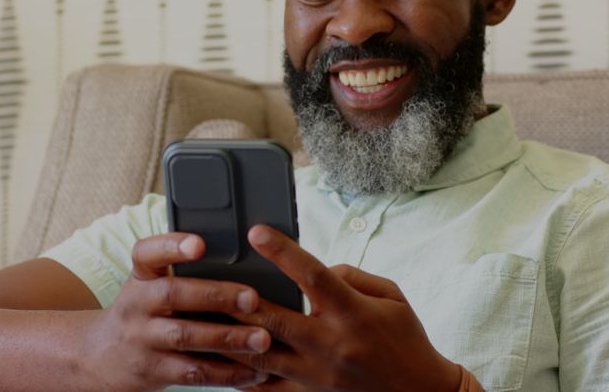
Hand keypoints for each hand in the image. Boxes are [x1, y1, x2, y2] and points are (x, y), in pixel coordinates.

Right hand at [84, 233, 272, 390]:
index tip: (199, 244)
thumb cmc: (144, 312)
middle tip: (252, 298)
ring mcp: (143, 340)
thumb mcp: (149, 286)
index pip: (147, 254)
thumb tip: (241, 256)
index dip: (171, 246)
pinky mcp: (153, 371)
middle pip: (173, 295)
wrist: (102, 357)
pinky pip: (193, 373)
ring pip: (186, 337)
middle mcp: (137, 305)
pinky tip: (254, 370)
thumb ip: (181, 273)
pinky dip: (227, 373)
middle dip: (215, 296)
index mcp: (141, 278)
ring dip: (227, 338)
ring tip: (262, 338)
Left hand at [228, 225, 462, 391]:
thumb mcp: (391, 295)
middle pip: (274, 319)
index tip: (256, 232)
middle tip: (209, 279)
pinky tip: (220, 355)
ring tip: (203, 316)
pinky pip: (265, 388)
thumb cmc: (405, 337)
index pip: (313, 276)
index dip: (282, 252)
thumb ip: (349, 275)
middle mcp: (331, 344)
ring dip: (229, 335)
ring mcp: (317, 374)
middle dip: (239, 299)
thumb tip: (312, 268)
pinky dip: (240, 372)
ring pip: (260, 355)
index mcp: (353, 313)